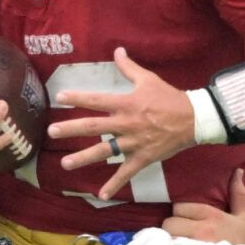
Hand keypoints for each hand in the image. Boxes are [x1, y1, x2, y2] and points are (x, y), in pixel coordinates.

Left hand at [49, 48, 196, 199]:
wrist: (193, 119)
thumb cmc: (169, 98)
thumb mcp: (148, 79)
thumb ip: (129, 67)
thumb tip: (117, 50)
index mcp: (126, 104)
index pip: (97, 100)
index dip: (78, 98)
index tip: (60, 98)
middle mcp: (126, 124)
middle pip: (94, 126)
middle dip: (71, 129)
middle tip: (51, 132)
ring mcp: (133, 143)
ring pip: (105, 151)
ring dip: (84, 158)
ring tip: (65, 164)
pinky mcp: (142, 158)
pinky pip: (126, 173)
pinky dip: (114, 184)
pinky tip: (100, 195)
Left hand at [163, 170, 244, 244]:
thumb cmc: (244, 244)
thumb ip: (238, 194)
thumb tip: (237, 171)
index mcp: (212, 216)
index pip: (180, 206)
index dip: (181, 212)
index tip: (186, 218)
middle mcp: (199, 230)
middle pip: (169, 222)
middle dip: (172, 227)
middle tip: (180, 232)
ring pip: (166, 238)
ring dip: (168, 240)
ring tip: (176, 244)